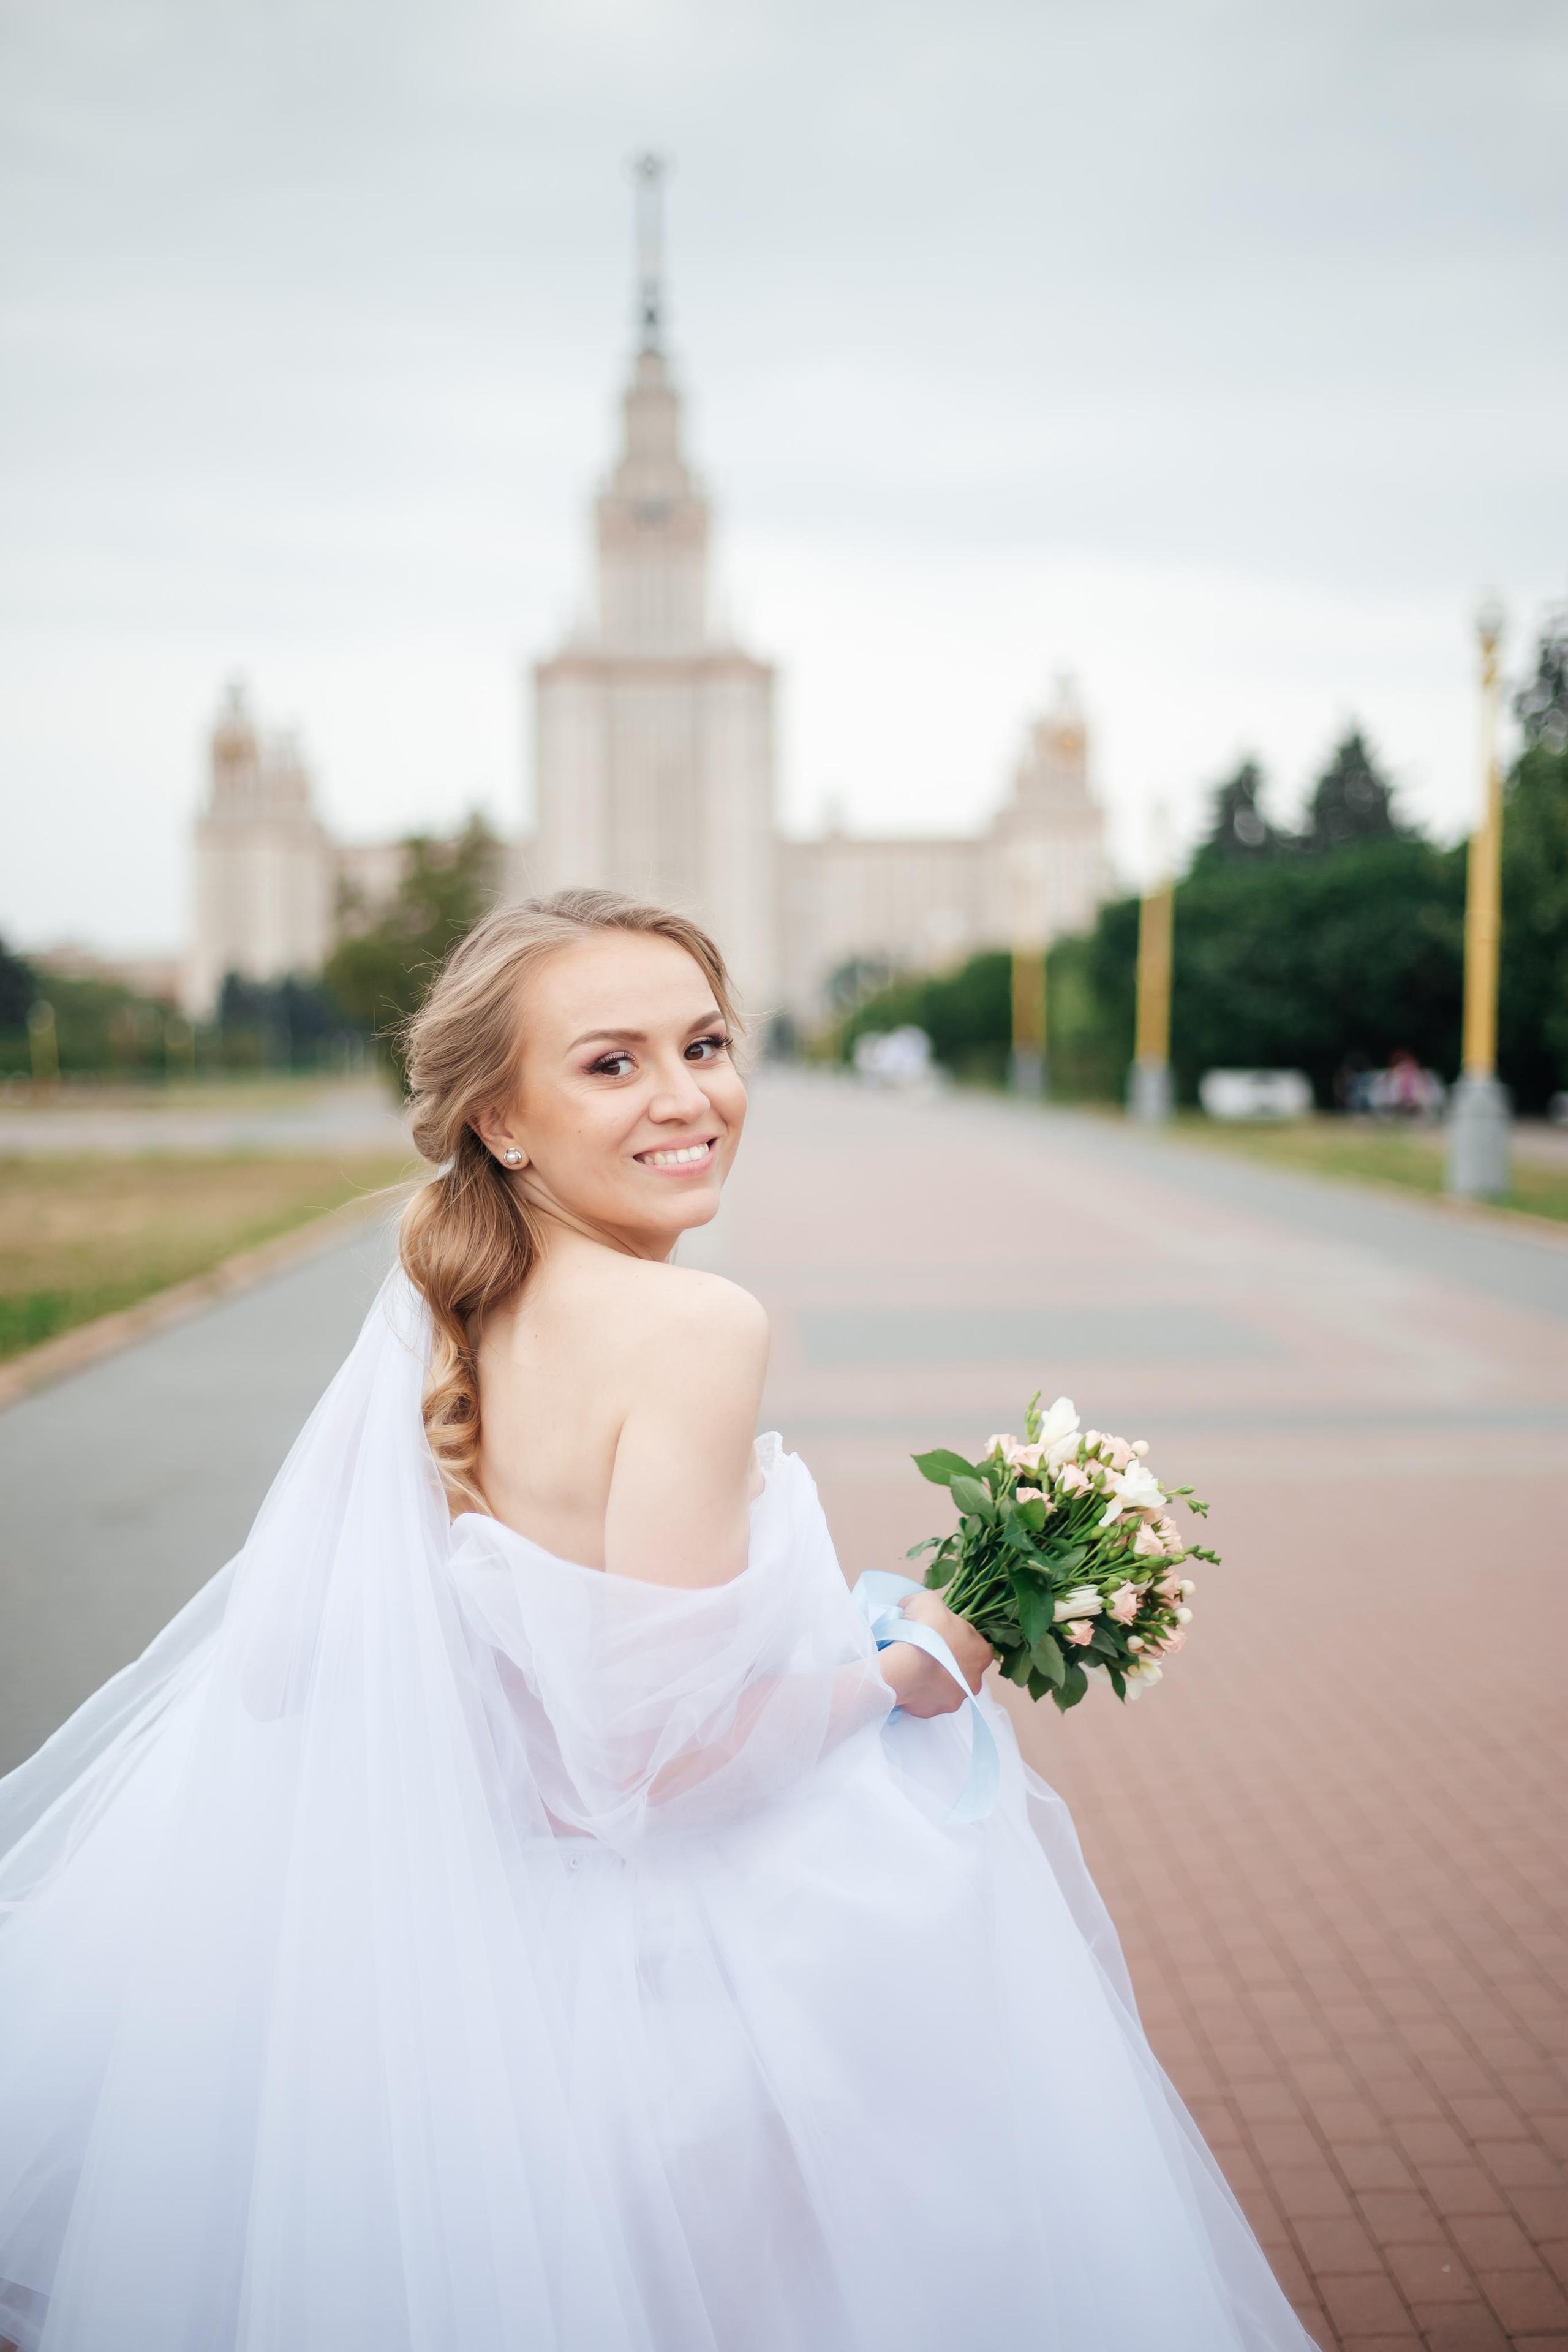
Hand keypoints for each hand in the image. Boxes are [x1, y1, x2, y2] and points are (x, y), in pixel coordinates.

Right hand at [878, 1589, 993, 1718]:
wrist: (905, 1665)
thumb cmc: (926, 1630)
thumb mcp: (929, 1601)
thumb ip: (930, 1605)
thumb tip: (914, 1608)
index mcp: (982, 1652)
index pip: (973, 1643)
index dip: (954, 1636)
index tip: (937, 1633)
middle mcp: (975, 1680)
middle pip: (961, 1667)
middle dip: (946, 1660)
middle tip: (925, 1649)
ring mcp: (955, 1699)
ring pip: (944, 1686)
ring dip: (932, 1677)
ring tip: (913, 1666)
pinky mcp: (934, 1711)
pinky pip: (926, 1699)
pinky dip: (918, 1691)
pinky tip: (907, 1680)